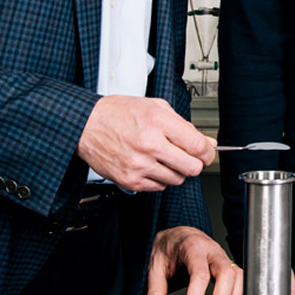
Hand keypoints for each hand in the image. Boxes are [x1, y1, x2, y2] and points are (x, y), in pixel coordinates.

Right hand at [78, 96, 216, 191]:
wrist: (86, 125)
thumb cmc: (120, 113)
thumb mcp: (157, 107)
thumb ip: (185, 126)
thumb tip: (208, 142)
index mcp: (159, 123)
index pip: (198, 146)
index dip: (208, 152)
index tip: (207, 153)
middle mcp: (149, 145)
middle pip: (192, 168)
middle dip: (195, 163)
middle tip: (189, 157)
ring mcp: (138, 165)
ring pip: (177, 180)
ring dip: (176, 171)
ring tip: (164, 158)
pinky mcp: (129, 181)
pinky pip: (159, 187)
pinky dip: (159, 178)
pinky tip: (151, 165)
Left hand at [143, 226, 242, 294]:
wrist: (179, 234)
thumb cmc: (170, 246)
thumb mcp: (156, 264)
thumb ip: (155, 288)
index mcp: (193, 247)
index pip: (200, 273)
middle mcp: (212, 250)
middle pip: (225, 272)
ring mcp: (222, 256)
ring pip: (236, 275)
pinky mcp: (226, 264)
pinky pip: (239, 278)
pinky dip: (238, 294)